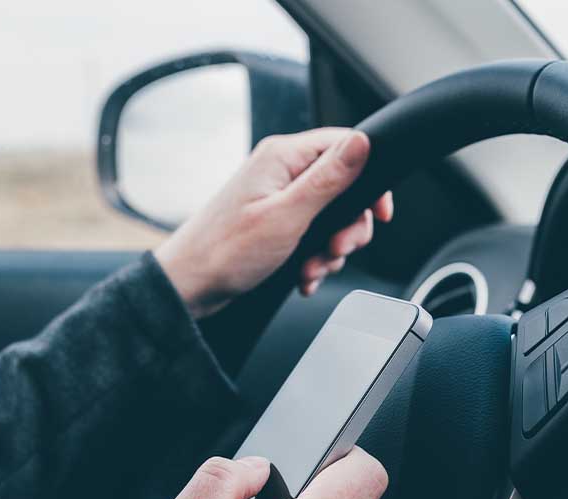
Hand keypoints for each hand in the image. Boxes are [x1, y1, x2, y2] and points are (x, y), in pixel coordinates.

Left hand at [155, 128, 392, 317]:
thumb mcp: (287, 215)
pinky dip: (314, 259)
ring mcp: (276, 197)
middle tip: (336, 250)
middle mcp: (280, 171)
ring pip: (330, 217)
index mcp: (283, 157)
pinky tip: (303, 275)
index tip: (379, 213)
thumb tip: (363, 142)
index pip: (345, 146)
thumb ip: (328, 179)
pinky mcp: (273, 222)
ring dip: (330, 250)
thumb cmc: (225, 252)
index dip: (370, 180)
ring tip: (312, 268)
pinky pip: (311, 235)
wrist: (189, 287)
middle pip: (343, 187)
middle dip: (348, 227)